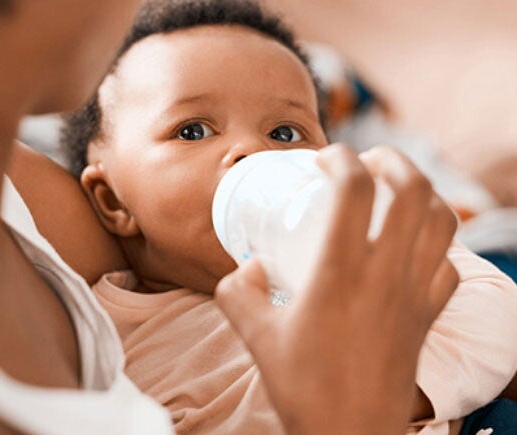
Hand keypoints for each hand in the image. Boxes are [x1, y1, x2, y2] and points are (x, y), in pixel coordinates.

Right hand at [215, 144, 458, 433]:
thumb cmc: (302, 387)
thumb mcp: (254, 334)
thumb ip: (238, 291)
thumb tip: (248, 267)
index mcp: (339, 272)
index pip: (356, 189)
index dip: (341, 158)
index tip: (323, 160)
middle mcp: (385, 274)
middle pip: (413, 190)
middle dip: (392, 159)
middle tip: (367, 161)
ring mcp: (414, 294)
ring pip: (442, 221)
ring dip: (422, 192)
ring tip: (396, 190)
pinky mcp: (427, 315)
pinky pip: (448, 265)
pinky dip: (436, 242)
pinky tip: (413, 246)